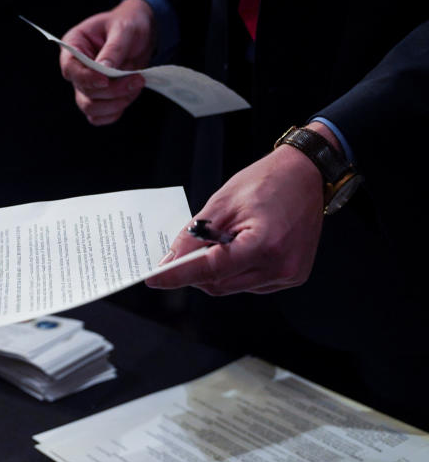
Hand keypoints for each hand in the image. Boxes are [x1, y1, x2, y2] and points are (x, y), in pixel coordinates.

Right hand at [60, 0, 155, 124]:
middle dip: (111, 91)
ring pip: (90, 108)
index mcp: (74, 45)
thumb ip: (113, 49)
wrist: (143, 33)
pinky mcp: (98, 98)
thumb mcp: (124, 29)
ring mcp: (86, 85)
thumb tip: (103, 69)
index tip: (106, 80)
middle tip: (136, 79)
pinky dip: (115, 112)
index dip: (86, 78)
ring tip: (136, 85)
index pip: (69, 68)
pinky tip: (128, 95)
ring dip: (115, 103)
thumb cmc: (129, 24)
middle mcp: (76, 68)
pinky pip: (99, 116)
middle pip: (83, 91)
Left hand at [146, 123, 336, 294]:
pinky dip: (235, 272)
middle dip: (195, 272)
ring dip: (216, 272)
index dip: (178, 276)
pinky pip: (250, 284)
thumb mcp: (222, 202)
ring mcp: (289, 275)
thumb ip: (194, 235)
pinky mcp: (292, 276)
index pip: (211, 270)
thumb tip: (171, 260)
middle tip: (183, 253)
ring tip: (220, 242)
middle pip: (218, 285)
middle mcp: (280, 266)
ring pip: (232, 287)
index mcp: (265, 244)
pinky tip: (238, 248)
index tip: (154, 279)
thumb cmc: (268, 181)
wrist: (307, 174)